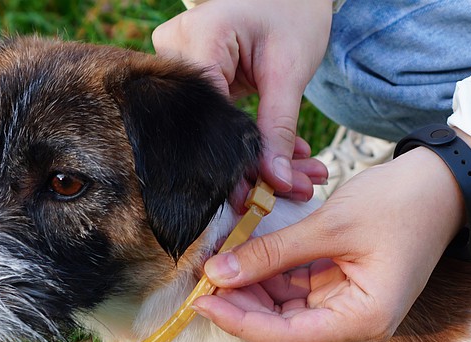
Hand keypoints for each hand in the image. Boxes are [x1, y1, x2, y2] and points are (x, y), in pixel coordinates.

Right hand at [152, 0, 332, 198]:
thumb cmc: (292, 14)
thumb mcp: (291, 71)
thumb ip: (279, 127)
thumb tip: (276, 182)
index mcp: (201, 36)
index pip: (208, 112)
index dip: (233, 157)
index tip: (261, 194)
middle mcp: (176, 47)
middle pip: (206, 125)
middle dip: (250, 165)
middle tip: (290, 192)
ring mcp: (177, 61)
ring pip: (210, 128)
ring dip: (251, 158)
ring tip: (294, 180)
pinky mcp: (189, 77)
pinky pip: (213, 120)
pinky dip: (246, 140)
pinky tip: (279, 162)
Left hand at [191, 148, 464, 341]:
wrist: (445, 181)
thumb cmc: (401, 203)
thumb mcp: (330, 226)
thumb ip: (272, 253)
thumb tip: (217, 274)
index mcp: (365, 319)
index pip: (287, 337)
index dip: (240, 322)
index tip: (201, 302)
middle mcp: (359, 322)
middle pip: (285, 329)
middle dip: (242, 306)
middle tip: (202, 280)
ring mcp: (352, 305)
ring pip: (287, 310)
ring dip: (253, 290)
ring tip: (217, 266)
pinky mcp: (346, 285)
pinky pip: (298, 289)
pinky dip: (271, 275)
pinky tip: (243, 258)